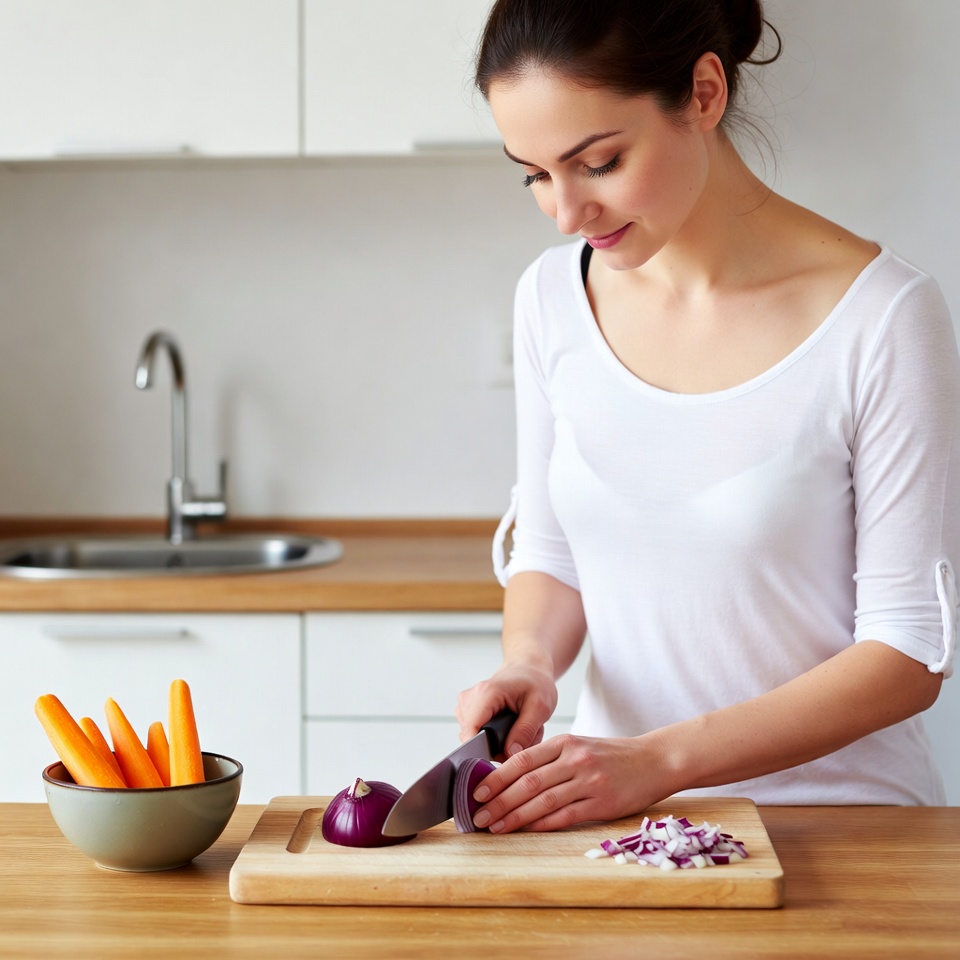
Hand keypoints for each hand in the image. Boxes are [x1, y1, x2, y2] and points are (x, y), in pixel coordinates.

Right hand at [456, 662, 557, 756]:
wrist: (529, 669)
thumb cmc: (535, 682)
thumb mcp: (540, 706)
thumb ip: (525, 731)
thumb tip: (510, 755)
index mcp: (487, 693)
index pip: (471, 730)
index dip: (481, 751)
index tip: (501, 761)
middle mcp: (471, 698)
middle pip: (474, 738)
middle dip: (500, 746)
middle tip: (525, 739)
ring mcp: (467, 704)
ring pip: (476, 739)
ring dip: (499, 742)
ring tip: (520, 729)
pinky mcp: (468, 710)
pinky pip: (477, 734)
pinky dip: (495, 736)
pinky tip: (510, 727)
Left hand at [469, 733, 669, 832]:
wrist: (654, 760)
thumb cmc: (611, 756)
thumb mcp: (580, 746)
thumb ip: (550, 759)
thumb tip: (512, 778)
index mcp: (565, 743)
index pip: (522, 759)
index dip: (497, 776)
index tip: (476, 791)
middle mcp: (575, 759)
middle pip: (528, 781)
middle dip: (499, 800)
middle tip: (478, 814)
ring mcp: (589, 781)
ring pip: (543, 800)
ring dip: (515, 816)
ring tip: (495, 827)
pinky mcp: (602, 802)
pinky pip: (566, 815)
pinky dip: (543, 823)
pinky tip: (526, 830)